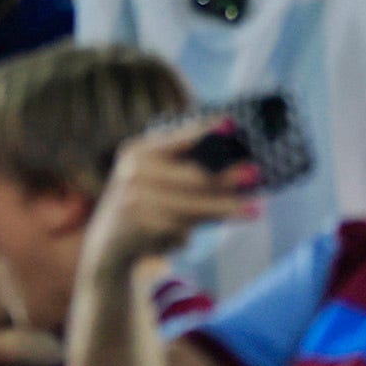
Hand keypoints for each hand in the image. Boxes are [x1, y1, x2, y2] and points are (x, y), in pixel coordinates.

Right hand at [81, 122, 259, 277]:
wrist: (109, 243)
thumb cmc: (144, 205)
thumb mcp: (155, 181)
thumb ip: (186, 172)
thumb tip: (240, 169)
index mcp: (138, 151)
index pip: (178, 138)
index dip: (205, 130)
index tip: (231, 123)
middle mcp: (134, 170)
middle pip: (194, 176)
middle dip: (227, 178)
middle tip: (256, 174)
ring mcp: (136, 196)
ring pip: (195, 204)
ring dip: (226, 209)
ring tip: (255, 210)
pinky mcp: (143, 223)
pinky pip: (185, 226)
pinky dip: (193, 232)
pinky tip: (187, 236)